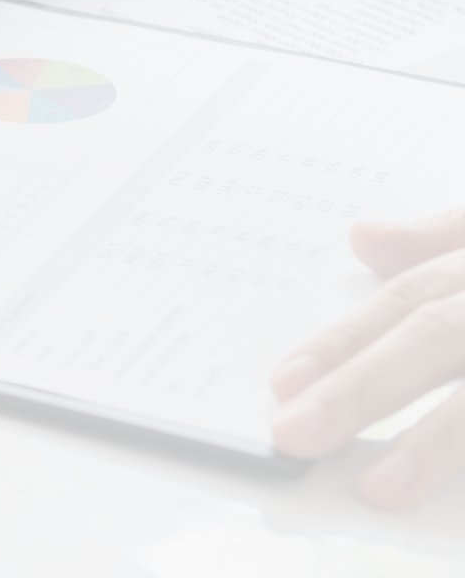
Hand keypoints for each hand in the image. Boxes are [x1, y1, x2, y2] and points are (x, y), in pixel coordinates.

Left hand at [271, 208, 464, 508]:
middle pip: (432, 335)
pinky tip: (433, 484)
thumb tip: (363, 236)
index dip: (343, 342)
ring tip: (381, 488)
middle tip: (294, 434)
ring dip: (436, 441)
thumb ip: (443, 238)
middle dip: (363, 387)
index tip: (281, 383)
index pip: (405, 301)